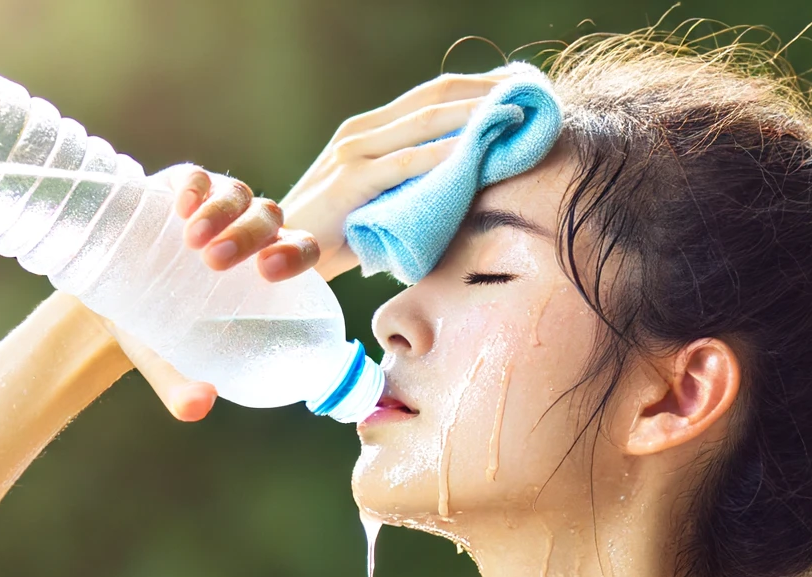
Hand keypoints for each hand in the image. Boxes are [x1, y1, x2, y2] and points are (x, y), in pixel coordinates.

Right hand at [99, 168, 321, 422]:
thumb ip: (182, 387)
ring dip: (225, 212)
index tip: (271, 272)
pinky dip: (196, 186)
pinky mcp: (180, 188)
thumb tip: (198, 408)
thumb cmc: (152, 332)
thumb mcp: (166, 362)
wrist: (102, 299)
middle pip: (271, 220)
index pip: (300, 252)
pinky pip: (199, 176)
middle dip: (253, 236)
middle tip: (219, 262)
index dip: (296, 255)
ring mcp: (215, 206)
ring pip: (240, 195)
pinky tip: (181, 205)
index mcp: (261, 273)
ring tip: (194, 241)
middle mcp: (246, 234)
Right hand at [276, 70, 512, 280]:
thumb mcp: (375, 200)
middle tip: (530, 94)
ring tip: (516, 115)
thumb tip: (452, 189)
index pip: (431, 96)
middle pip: (435, 97)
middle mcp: (362, 132)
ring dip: (475, 116)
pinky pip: (407, 164)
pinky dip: (445, 155)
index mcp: (368, 130)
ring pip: (427, 122)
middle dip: (486, 92)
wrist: (281, 254)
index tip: (516, 91)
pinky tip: (476, 152)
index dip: (476, 87)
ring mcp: (354, 154)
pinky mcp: (351, 183)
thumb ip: (405, 186)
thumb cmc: (331, 236)